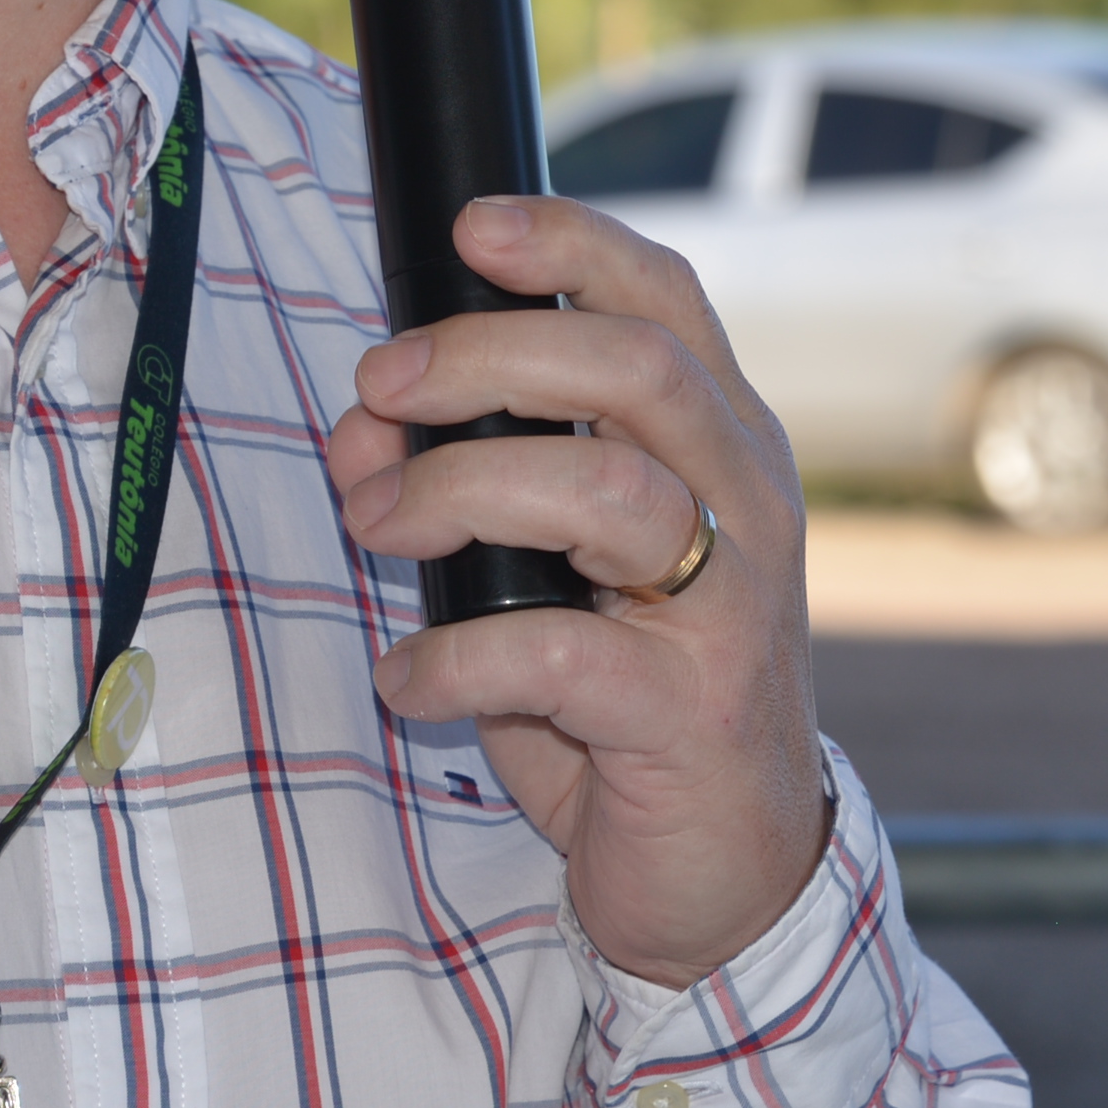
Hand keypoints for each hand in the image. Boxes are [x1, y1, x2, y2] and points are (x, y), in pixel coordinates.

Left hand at [323, 195, 826, 986]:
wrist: (731, 879)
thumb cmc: (630, 702)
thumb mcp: (557, 574)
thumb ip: (477, 491)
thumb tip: (362, 427)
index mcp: (722, 446)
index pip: (665, 300)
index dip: (572, 244)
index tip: (470, 227)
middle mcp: (745, 506)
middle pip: (636, 368)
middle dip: (485, 355)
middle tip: (378, 387)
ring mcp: (732, 608)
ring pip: (607, 490)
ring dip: (459, 491)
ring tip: (374, 523)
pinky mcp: (692, 713)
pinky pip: (562, 657)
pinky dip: (456, 657)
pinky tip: (407, 680)